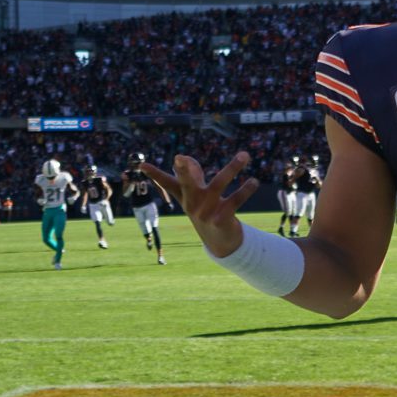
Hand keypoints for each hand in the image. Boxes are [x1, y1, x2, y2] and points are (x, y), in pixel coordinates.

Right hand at [142, 153, 258, 257]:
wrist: (220, 242)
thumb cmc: (206, 211)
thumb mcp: (196, 195)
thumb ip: (191, 176)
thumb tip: (180, 159)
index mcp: (185, 196)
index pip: (168, 183)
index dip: (155, 174)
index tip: (142, 164)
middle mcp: (193, 203)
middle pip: (186, 183)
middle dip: (184, 170)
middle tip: (180, 158)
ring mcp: (206, 212)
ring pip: (219, 184)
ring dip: (232, 168)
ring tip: (244, 155)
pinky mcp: (221, 218)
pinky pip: (235, 200)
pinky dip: (246, 190)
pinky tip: (253, 181)